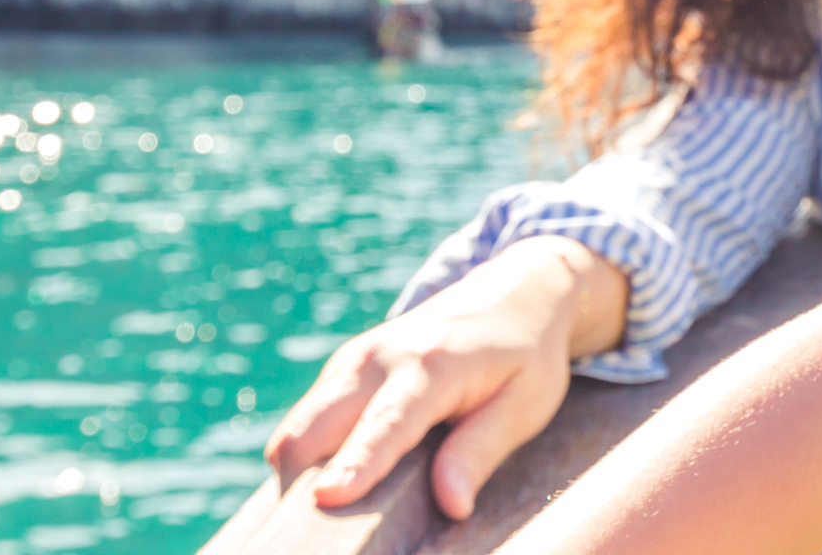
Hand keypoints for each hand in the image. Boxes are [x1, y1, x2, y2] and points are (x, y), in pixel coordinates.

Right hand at [264, 236, 629, 519]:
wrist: (515, 292)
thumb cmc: (525, 355)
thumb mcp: (525, 404)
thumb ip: (480, 452)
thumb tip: (452, 506)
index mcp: (433, 364)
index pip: (386, 422)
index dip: (357, 463)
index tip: (328, 498)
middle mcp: (379, 358)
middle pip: (311, 429)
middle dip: (300, 487)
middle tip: (316, 541)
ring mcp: (353, 361)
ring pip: (296, 430)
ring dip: (296, 479)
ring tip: (316, 532)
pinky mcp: (342, 370)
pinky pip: (304, 423)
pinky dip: (304, 462)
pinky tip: (328, 492)